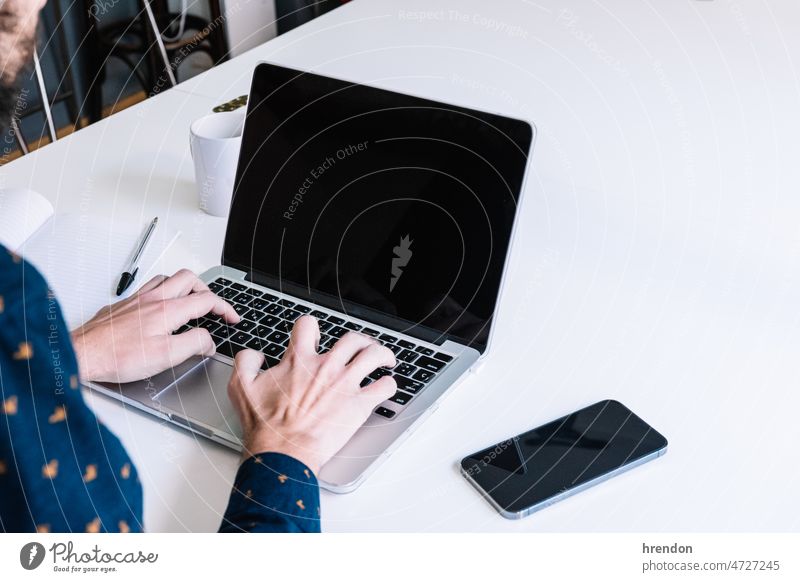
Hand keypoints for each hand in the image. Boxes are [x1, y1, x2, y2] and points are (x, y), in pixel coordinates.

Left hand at [71, 269, 238, 382]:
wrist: (83, 354)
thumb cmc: (118, 356)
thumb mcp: (166, 356)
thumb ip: (194, 344)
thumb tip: (208, 340)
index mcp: (168, 310)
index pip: (206, 300)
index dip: (225, 308)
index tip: (232, 318)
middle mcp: (153, 299)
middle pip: (189, 279)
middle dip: (207, 290)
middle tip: (213, 306)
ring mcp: (136, 299)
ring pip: (167, 278)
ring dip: (184, 286)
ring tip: (190, 301)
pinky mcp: (123, 306)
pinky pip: (148, 287)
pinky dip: (162, 291)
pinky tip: (159, 306)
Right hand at [227, 315, 396, 474]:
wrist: (282, 452)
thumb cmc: (265, 425)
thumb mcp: (241, 387)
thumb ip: (245, 362)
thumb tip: (255, 354)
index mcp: (299, 360)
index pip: (308, 326)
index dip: (311, 328)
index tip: (315, 335)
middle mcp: (326, 367)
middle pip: (352, 338)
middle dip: (360, 340)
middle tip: (362, 347)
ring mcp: (345, 384)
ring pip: (374, 355)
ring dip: (382, 354)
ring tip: (385, 358)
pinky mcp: (359, 405)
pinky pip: (384, 387)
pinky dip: (388, 385)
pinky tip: (386, 386)